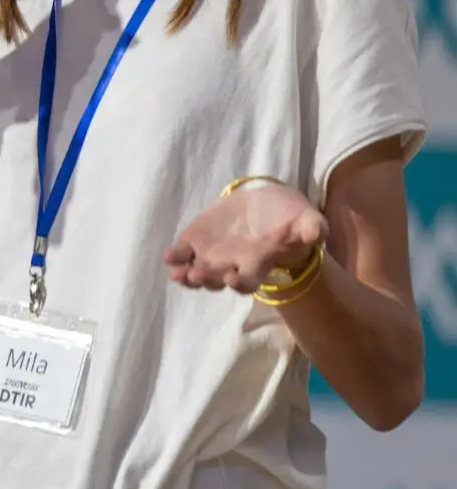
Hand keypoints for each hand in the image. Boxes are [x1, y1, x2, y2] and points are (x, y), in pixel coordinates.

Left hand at [165, 182, 325, 294]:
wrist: (267, 204)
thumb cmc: (289, 217)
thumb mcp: (306, 220)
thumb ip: (311, 229)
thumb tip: (318, 234)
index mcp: (257, 264)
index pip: (247, 282)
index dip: (239, 283)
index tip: (232, 279)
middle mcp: (231, 265)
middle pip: (215, 280)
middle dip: (206, 279)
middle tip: (197, 275)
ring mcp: (210, 254)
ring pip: (195, 272)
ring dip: (186, 275)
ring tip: (179, 274)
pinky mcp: (196, 240)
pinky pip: (182, 254)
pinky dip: (175, 257)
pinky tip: (170, 257)